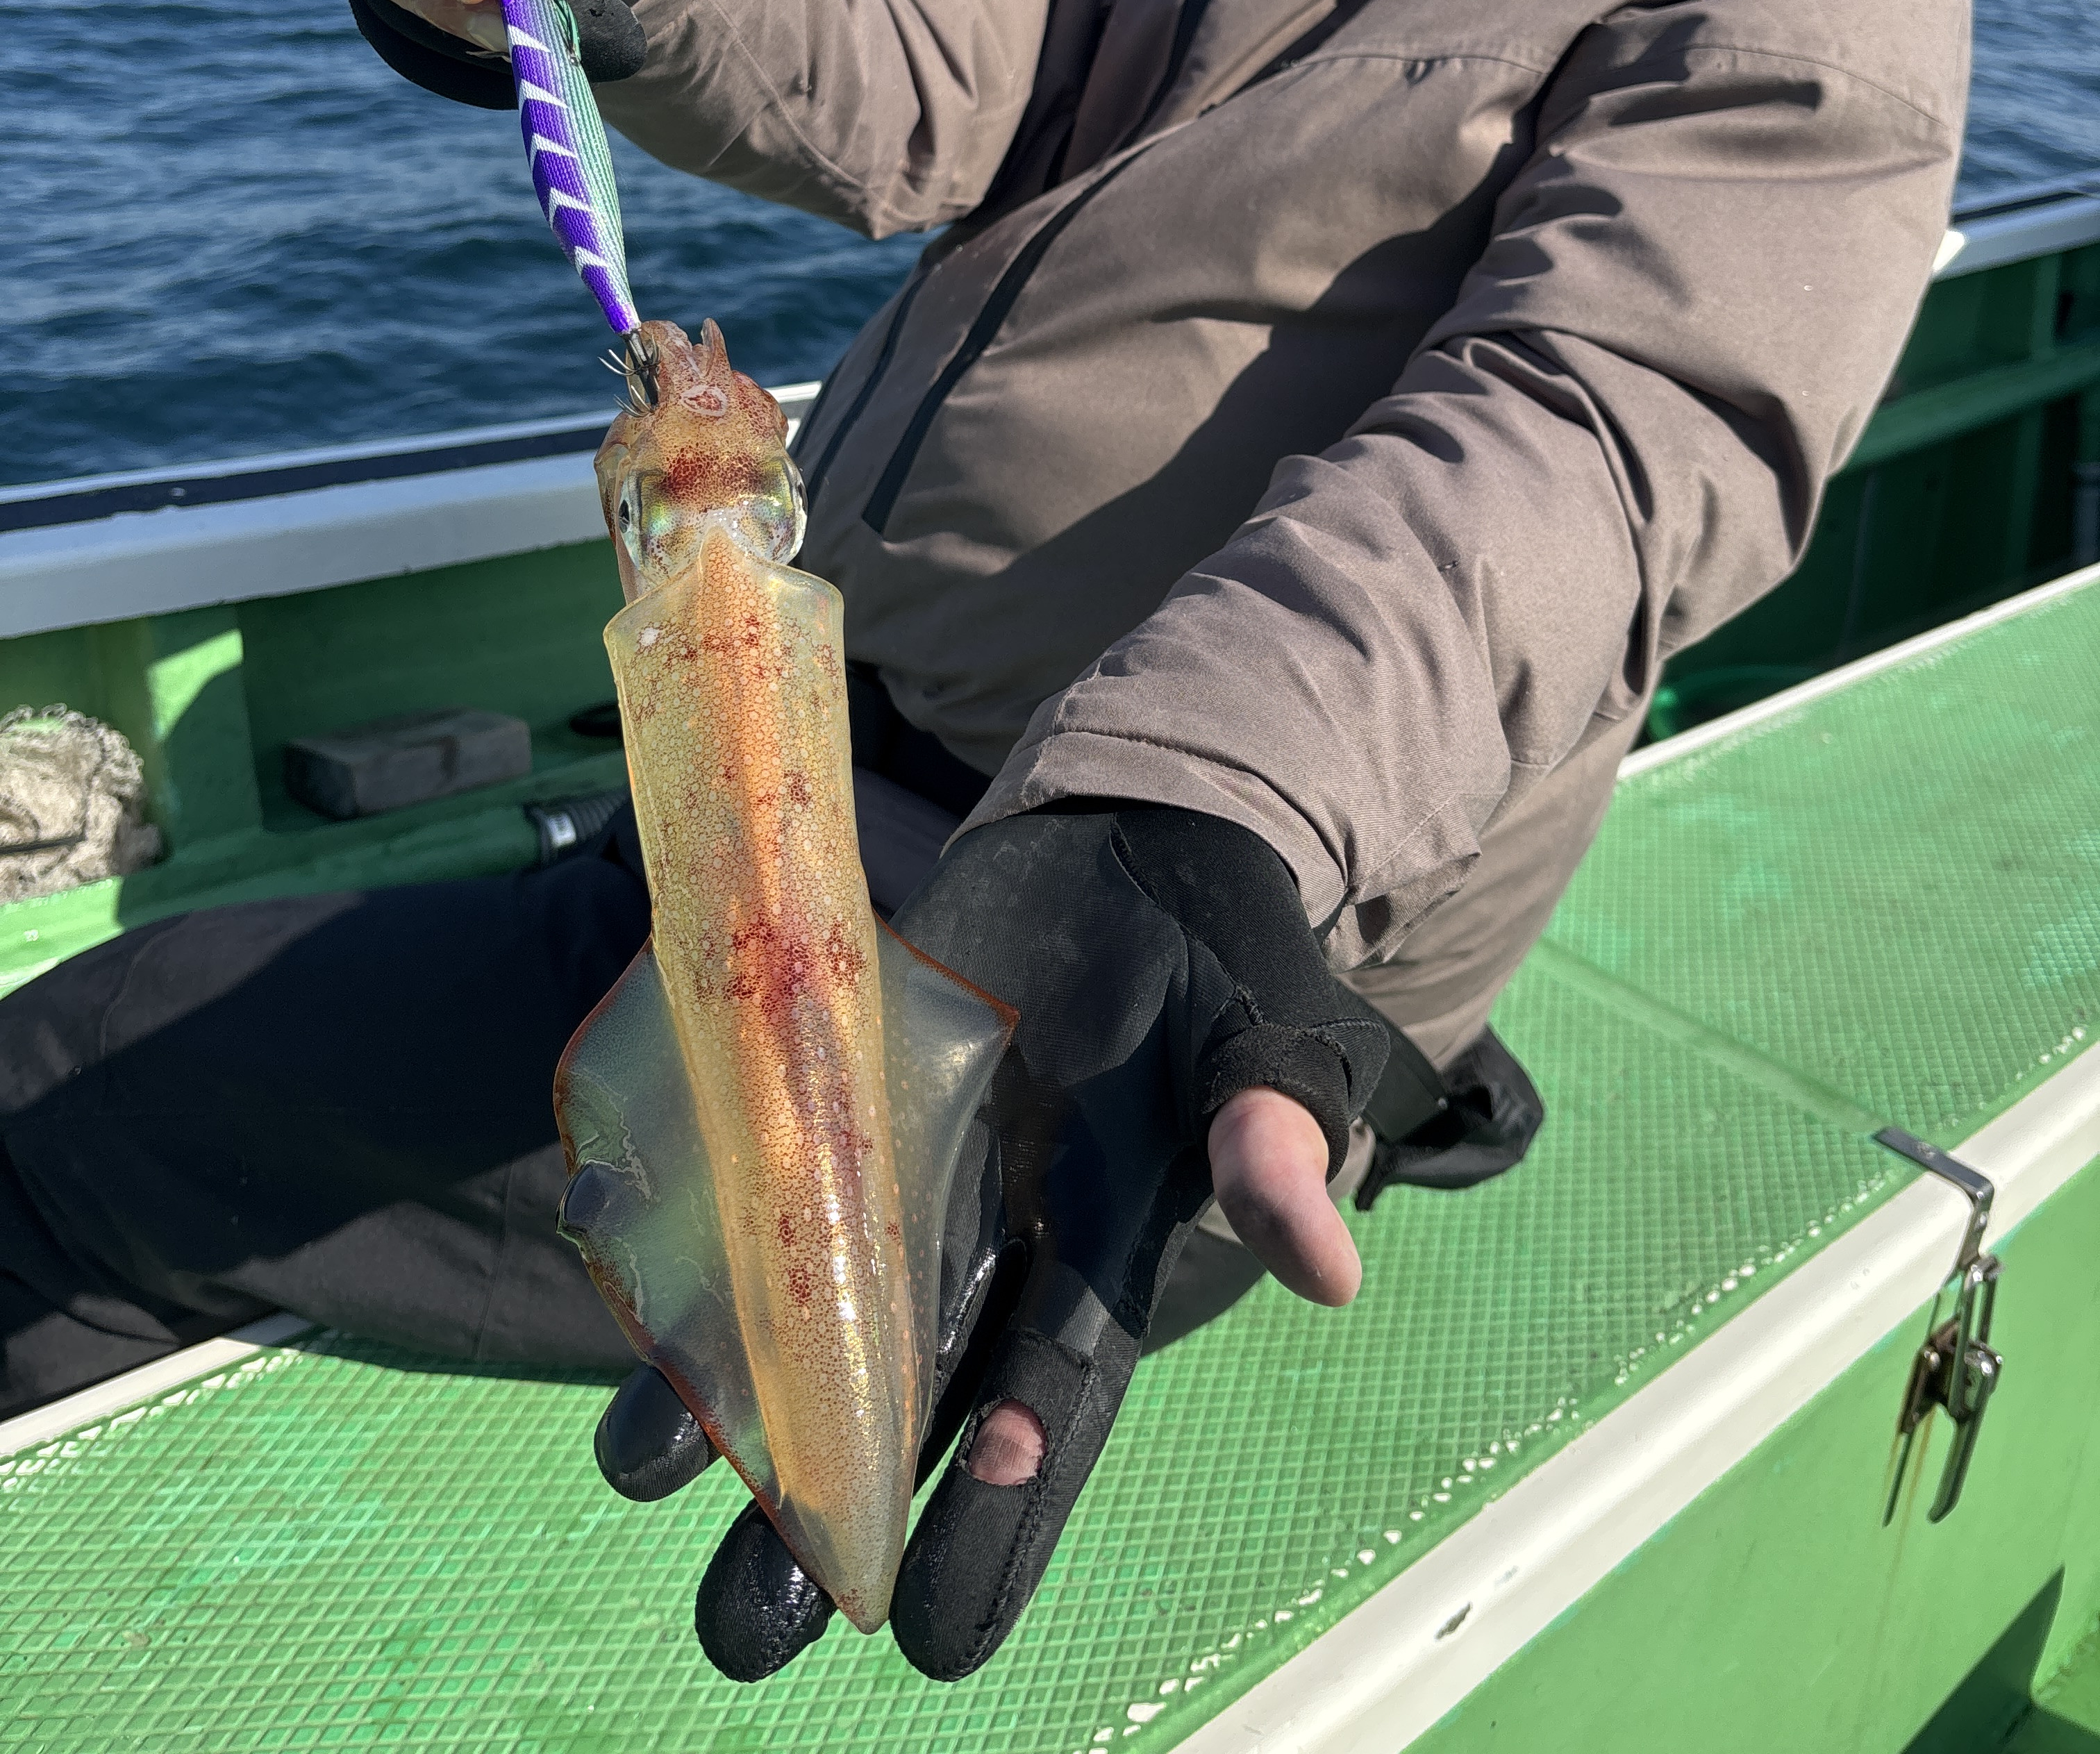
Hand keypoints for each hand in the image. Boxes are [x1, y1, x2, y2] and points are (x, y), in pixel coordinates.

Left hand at [578, 805, 1388, 1683]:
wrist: (1127, 846)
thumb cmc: (1214, 956)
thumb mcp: (1261, 1036)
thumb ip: (1273, 1139)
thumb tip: (1329, 1269)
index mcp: (1096, 1262)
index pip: (1045, 1414)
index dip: (992, 1518)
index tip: (930, 1632)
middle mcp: (985, 1253)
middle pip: (899, 1414)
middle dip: (820, 1527)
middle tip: (741, 1634)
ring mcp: (896, 1184)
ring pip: (804, 1332)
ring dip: (723, 1414)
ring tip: (635, 1477)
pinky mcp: (832, 1101)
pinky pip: (751, 1199)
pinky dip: (691, 1250)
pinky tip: (625, 1302)